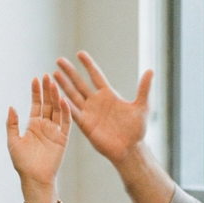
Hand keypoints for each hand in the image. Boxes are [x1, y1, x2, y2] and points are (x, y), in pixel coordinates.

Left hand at [7, 75, 70, 197]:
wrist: (34, 178)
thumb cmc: (22, 162)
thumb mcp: (13, 141)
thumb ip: (12, 124)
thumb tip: (11, 107)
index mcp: (33, 125)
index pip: (36, 104)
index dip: (36, 92)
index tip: (36, 79)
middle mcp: (45, 126)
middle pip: (48, 104)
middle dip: (47, 90)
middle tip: (47, 76)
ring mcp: (55, 131)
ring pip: (57, 110)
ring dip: (56, 97)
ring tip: (54, 83)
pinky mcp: (63, 138)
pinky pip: (65, 123)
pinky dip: (65, 111)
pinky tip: (63, 100)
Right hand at [54, 51, 151, 167]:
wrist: (130, 149)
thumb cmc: (137, 130)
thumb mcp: (142, 106)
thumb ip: (144, 88)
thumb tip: (151, 70)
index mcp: (108, 95)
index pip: (95, 75)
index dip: (88, 65)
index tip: (80, 53)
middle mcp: (96, 102)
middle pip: (80, 83)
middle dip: (70, 72)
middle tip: (59, 60)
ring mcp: (89, 113)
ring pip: (73, 95)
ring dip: (63, 85)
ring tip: (53, 74)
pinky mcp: (85, 125)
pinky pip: (73, 113)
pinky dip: (65, 105)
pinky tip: (57, 96)